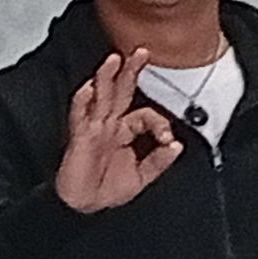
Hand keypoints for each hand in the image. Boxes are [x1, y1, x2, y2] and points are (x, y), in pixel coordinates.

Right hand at [54, 47, 182, 214]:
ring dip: (107, 77)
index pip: (145, 115)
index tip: (167, 139)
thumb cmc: (107, 190)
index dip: (159, 122)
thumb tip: (177, 146)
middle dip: (130, 71)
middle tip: (140, 52)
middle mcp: (109, 125)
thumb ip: (159, 161)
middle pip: (121, 92)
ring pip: (101, 97)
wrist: (84, 206)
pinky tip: (89, 89)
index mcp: (124, 132)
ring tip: (114, 60)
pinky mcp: (80, 137)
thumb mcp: (142, 177)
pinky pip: (81, 115)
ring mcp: (93, 129)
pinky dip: (84, 101)